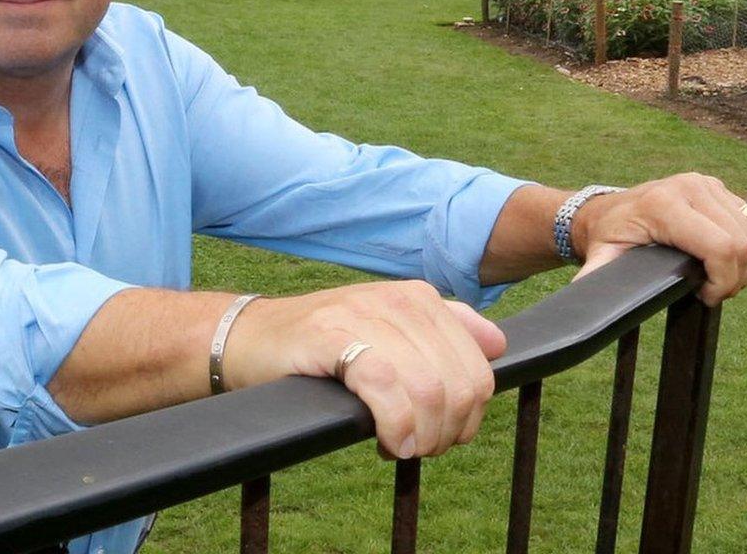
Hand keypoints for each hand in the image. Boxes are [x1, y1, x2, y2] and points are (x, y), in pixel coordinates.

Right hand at [222, 280, 506, 459]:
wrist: (249, 339)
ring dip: (423, 435)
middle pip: (460, 384)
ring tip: (401, 448)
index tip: (439, 436)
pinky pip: (387, 388)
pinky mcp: (335, 335)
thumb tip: (498, 345)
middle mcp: (402, 300)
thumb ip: (444, 333)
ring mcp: (368, 314)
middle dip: (448, 431)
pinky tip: (389, 443)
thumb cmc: (321, 346)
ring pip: (430, 389)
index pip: (478, 369)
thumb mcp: (388, 332)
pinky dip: (396, 426)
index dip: (467, 416)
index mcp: (422, 299)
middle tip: (418, 448)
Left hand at [574, 173, 746, 304]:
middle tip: (714, 293)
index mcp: (666, 205)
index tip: (705, 297)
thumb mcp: (601, 258)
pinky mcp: (718, 187)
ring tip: (720, 280)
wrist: (607, 210)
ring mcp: (708, 183)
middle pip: (743, 242)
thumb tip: (586, 296)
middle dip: (735, 278)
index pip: (721, 247)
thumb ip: (598, 277)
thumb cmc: (607, 237)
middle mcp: (691, 187)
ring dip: (746, 264)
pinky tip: (726, 262)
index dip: (723, 281)